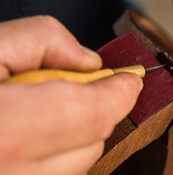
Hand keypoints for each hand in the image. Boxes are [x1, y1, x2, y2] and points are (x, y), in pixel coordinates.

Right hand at [0, 16, 142, 174]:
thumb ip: (41, 41)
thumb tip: (88, 62)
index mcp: (7, 133)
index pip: (94, 115)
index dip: (120, 93)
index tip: (130, 79)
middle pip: (93, 145)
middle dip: (97, 113)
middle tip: (78, 89)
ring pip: (79, 166)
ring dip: (74, 136)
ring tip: (40, 112)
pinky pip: (58, 174)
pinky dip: (56, 153)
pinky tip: (31, 135)